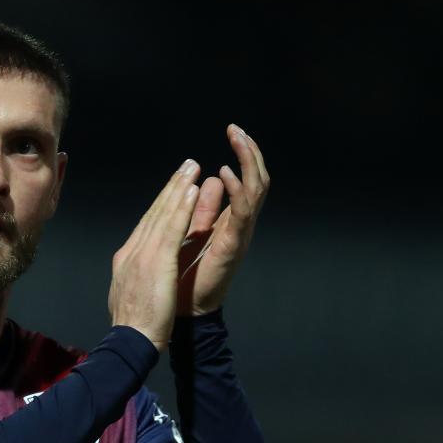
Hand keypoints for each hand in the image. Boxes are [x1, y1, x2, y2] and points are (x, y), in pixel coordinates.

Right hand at [109, 159, 202, 349]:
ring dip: (178, 188)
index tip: (174, 188)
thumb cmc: (134, 328)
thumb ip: (135, 279)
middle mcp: (132, 251)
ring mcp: (143, 254)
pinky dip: (182, 206)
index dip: (161, 204)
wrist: (129, 341)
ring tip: (192, 168)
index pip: (146, 226)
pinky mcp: (157, 260)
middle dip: (170, 188)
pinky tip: (192, 190)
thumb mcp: (130, 296)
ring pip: (163, 214)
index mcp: (126, 260)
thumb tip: (137, 272)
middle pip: (153, 213)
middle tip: (186, 166)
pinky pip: (172, 227)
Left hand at [176, 124, 269, 315]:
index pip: (246, 180)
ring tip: (238, 139)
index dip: (244, 154)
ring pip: (256, 190)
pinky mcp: (234, 245)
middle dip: (250, 151)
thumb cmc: (186, 277)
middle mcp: (240, 225)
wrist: (185, 313)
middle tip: (237, 129)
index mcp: (231, 220)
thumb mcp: (191, 233)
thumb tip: (206, 180)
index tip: (233, 129)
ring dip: (249, 162)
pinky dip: (236, 191)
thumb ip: (201, 209)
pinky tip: (227, 173)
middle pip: (257, 180)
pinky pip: (242, 213)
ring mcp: (240, 235)